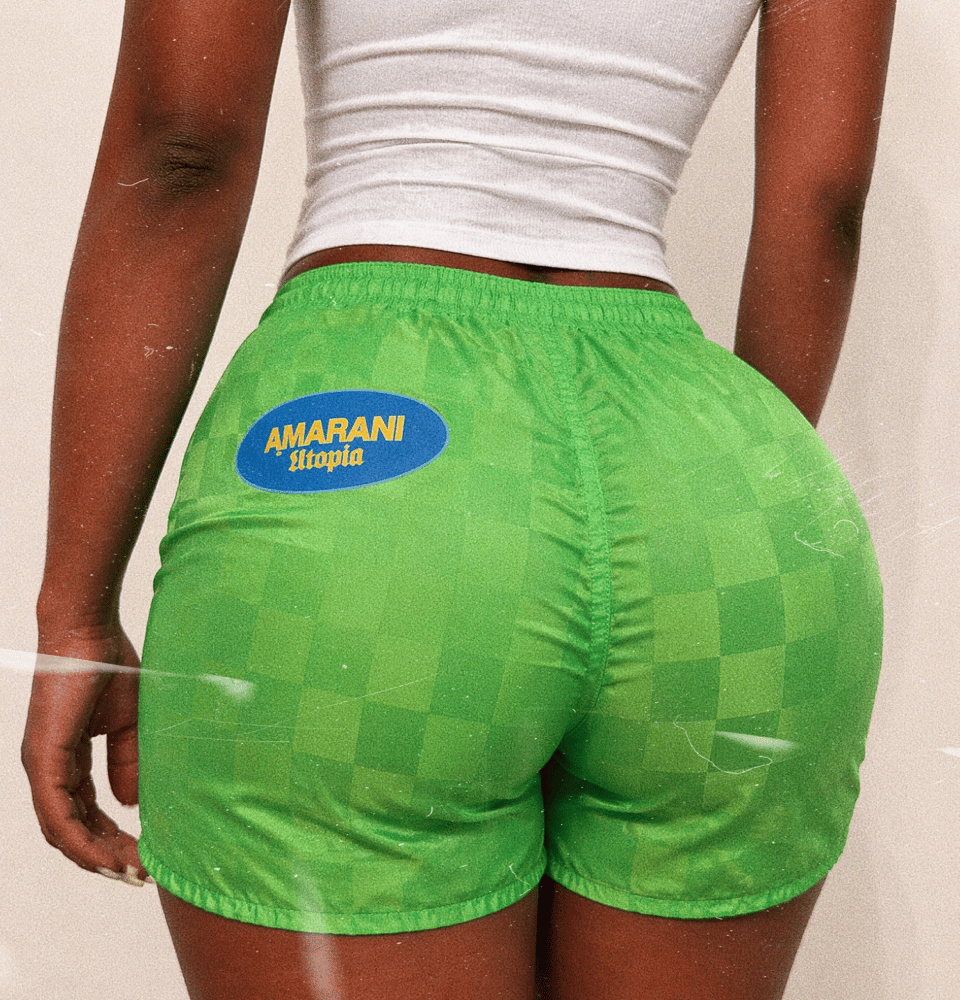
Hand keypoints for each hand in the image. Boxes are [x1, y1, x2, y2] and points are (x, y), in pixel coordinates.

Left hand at [21, 623, 149, 884]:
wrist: (88, 633)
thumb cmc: (109, 666)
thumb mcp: (129, 724)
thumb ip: (128, 764)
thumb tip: (131, 805)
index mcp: (66, 759)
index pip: (85, 813)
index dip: (113, 837)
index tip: (144, 853)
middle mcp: (49, 769)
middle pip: (73, 829)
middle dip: (107, 855)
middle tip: (141, 872)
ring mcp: (43, 766)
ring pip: (62, 830)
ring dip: (95, 857)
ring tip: (130, 871)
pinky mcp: (44, 760)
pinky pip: (58, 814)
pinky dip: (81, 840)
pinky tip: (105, 855)